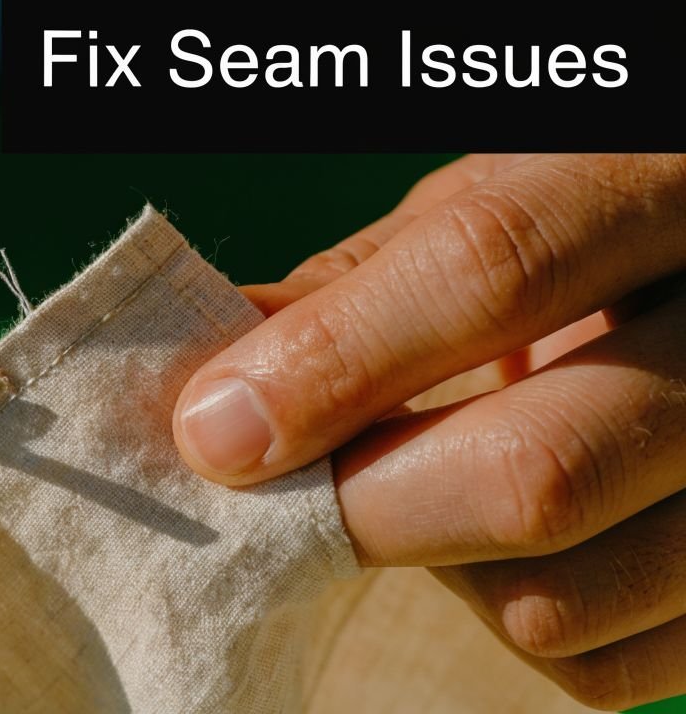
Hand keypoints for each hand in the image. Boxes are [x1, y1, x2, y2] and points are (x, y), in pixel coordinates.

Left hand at [172, 154, 685, 709]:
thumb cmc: (575, 238)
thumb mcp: (479, 215)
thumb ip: (352, 290)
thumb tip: (207, 390)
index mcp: (652, 183)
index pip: (494, 268)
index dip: (334, 360)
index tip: (214, 430)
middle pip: (540, 468)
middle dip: (365, 503)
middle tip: (282, 496)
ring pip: (563, 598)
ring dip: (439, 565)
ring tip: (420, 493)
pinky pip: (603, 668)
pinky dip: (513, 622)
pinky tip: (501, 545)